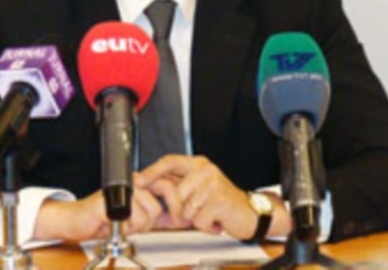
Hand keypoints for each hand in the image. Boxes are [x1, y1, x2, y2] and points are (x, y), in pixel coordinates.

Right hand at [34, 177, 185, 241]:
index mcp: (138, 183)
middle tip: (136, 225)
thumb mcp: (135, 218)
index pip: (167, 186)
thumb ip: (154, 215)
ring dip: (134, 227)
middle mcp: (130, 183)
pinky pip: (128, 221)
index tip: (177, 217)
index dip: (176, 203)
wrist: (75, 221)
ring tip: (121, 225)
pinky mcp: (108, 201)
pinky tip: (112, 225)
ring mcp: (119, 190)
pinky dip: (122, 229)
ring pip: (145, 215)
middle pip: (157, 204)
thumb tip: (178, 217)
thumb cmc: (102, 219)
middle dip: (150, 221)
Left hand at [138, 154, 260, 240]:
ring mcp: (213, 184)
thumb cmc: (219, 202)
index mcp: (197, 164)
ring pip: (185, 208)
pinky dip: (205, 225)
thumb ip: (176, 187)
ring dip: (193, 218)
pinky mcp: (220, 200)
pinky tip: (214, 220)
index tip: (139, 179)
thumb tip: (149, 187)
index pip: (170, 161)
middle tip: (191, 213)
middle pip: (174, 191)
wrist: (248, 212)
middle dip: (178, 209)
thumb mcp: (196, 190)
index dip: (152, 171)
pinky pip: (198, 220)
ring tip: (206, 213)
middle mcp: (205, 170)